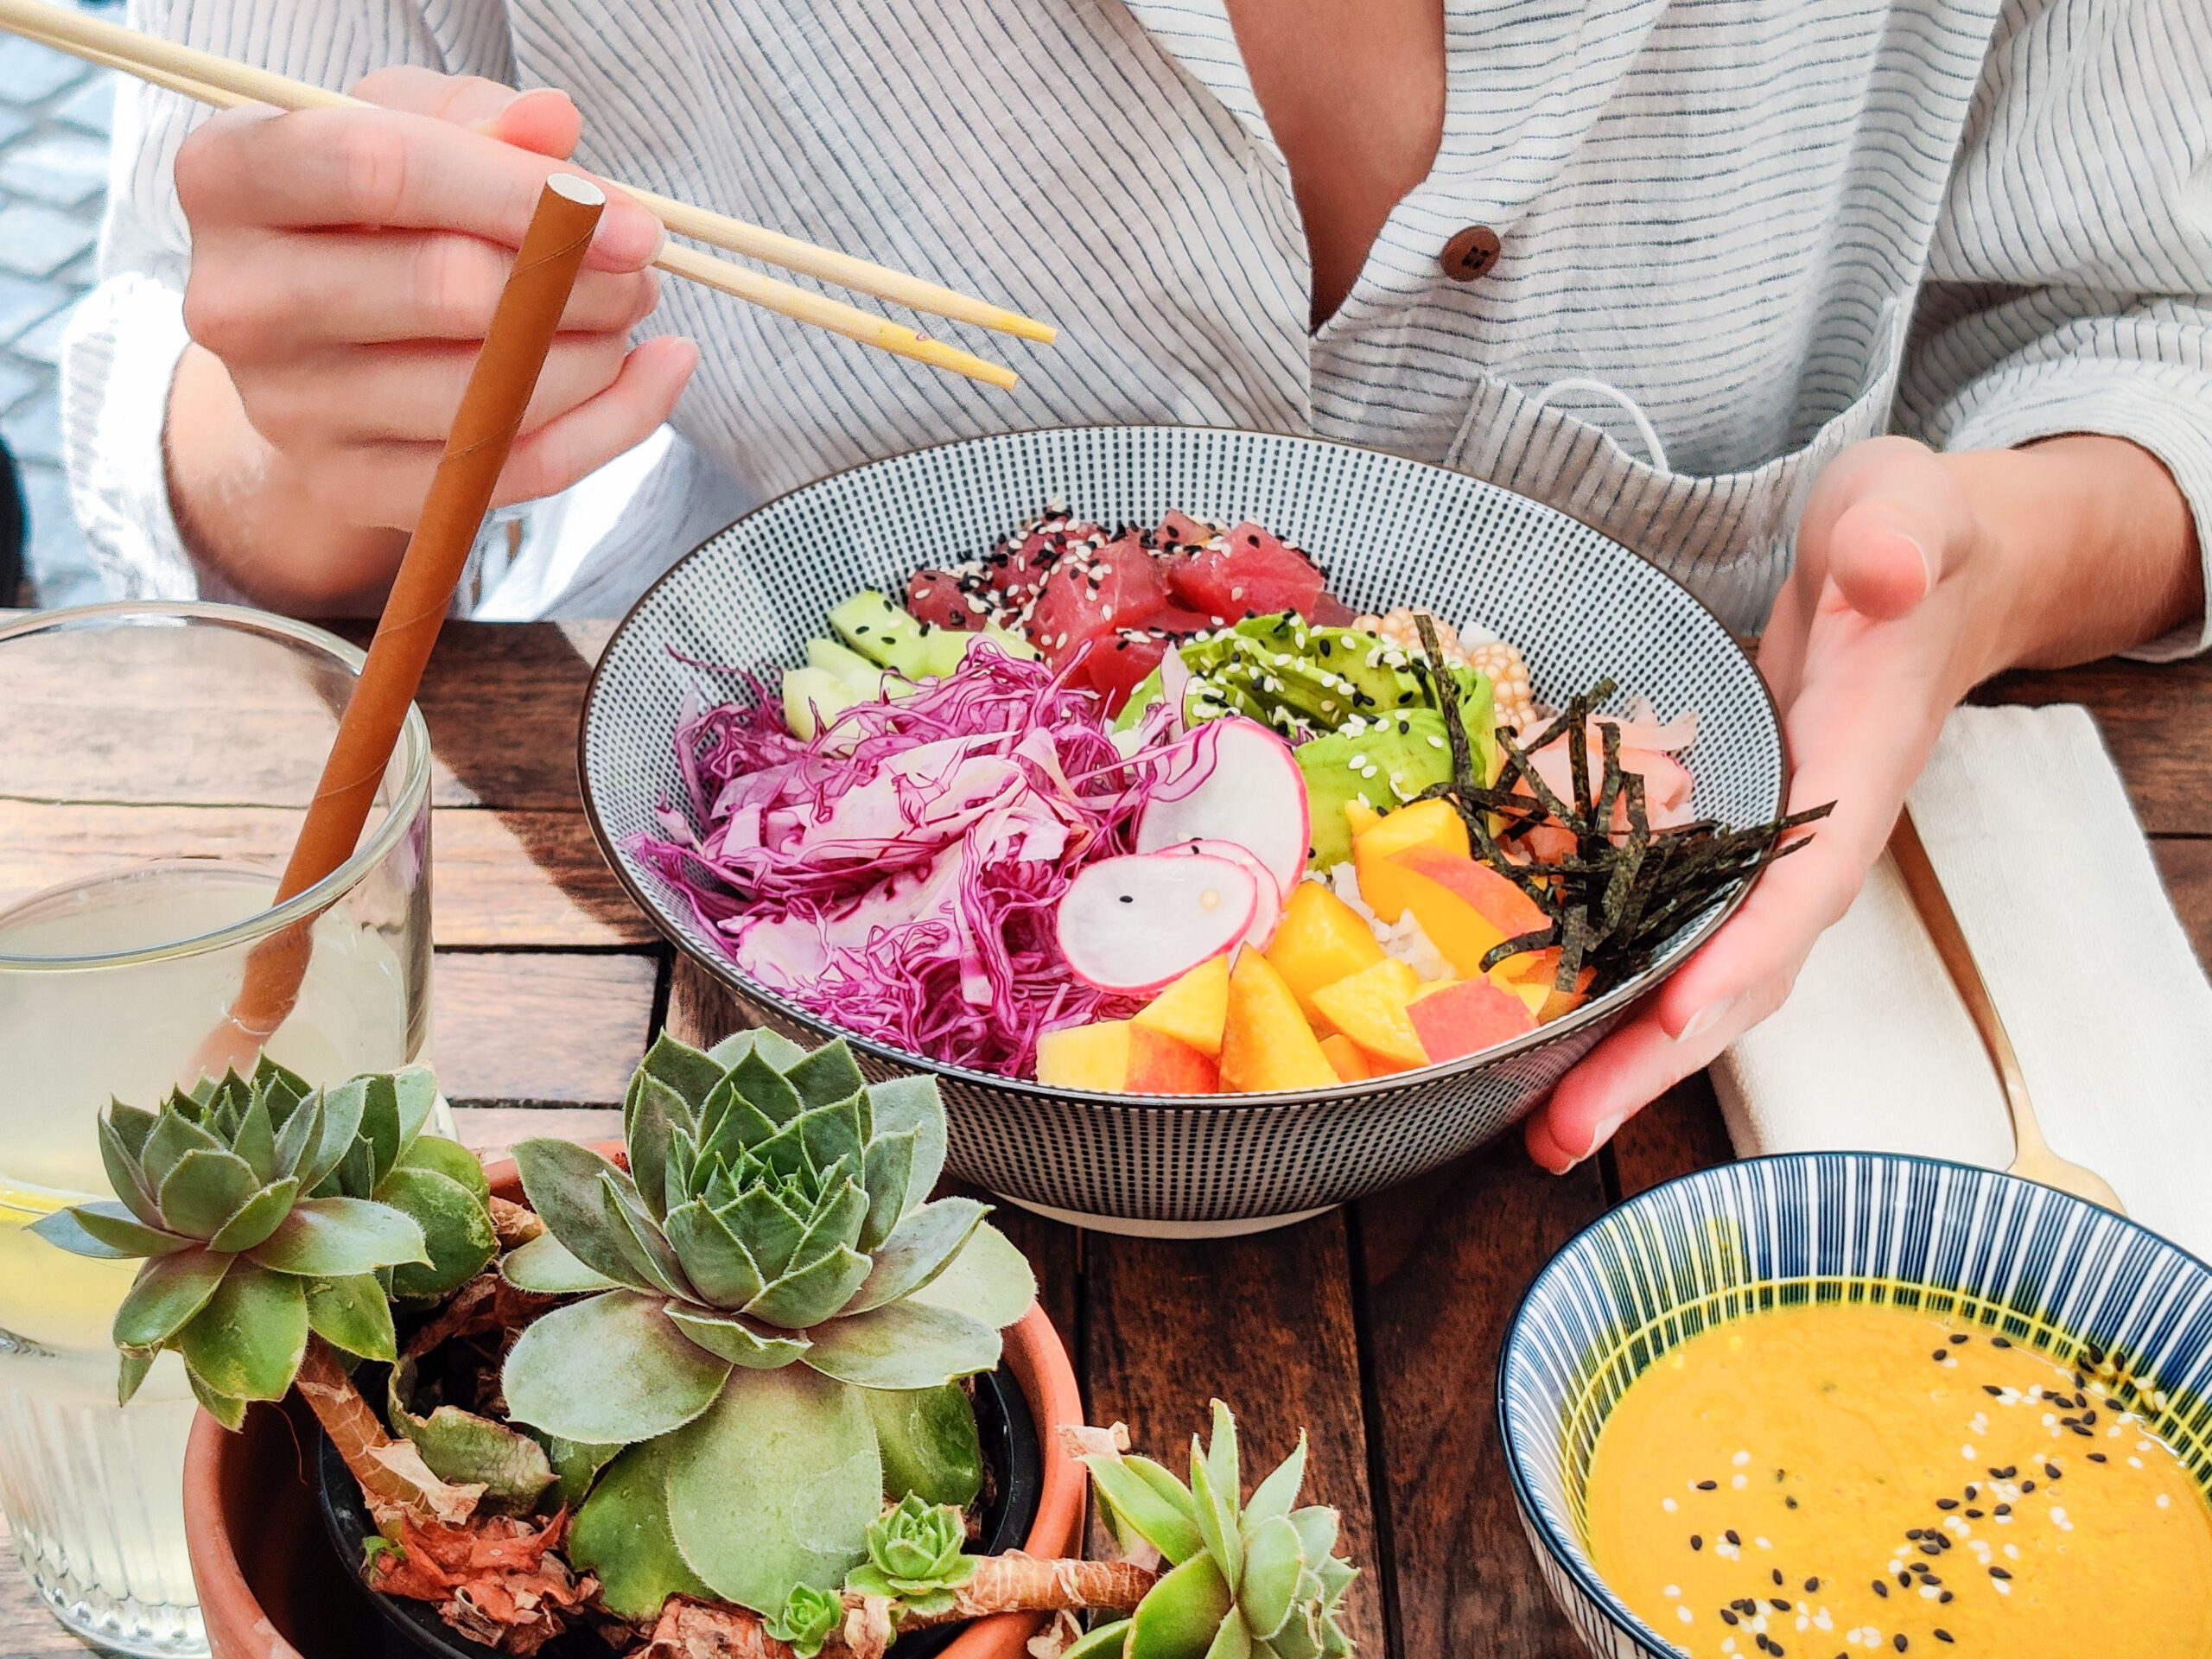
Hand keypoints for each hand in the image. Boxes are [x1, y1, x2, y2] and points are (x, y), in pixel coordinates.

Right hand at [167, 68, 695, 607]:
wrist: (312, 340)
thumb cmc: (367, 210)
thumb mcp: (404, 126)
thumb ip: (479, 118)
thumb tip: (553, 123)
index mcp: (228, 178)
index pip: (382, 170)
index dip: (523, 192)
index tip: (628, 217)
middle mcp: (236, 301)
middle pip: (446, 290)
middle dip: (579, 280)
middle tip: (638, 270)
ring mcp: (287, 410)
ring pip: (488, 394)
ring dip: (596, 354)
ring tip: (626, 314)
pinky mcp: (350, 488)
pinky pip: (511, 472)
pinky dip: (610, 424)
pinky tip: (654, 374)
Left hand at [1522, 435, 2014, 1172]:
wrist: (1914, 570)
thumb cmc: (1906, 541)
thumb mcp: (1903, 513)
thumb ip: (1897, 541)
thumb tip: (1881, 573)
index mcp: (1851, 784)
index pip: (1797, 896)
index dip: (1735, 963)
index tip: (1669, 1024)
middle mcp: (1806, 849)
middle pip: (1734, 978)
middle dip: (1651, 1062)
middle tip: (1558, 1136)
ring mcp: (1759, 859)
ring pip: (1692, 976)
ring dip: (1619, 1056)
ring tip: (1534, 1128)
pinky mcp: (1714, 850)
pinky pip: (1658, 936)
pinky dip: (1605, 991)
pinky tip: (1529, 1032)